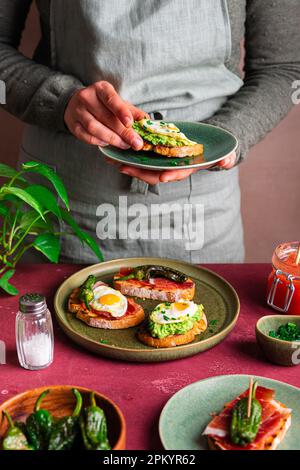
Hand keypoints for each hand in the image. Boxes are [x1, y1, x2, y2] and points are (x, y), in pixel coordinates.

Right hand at [64, 81, 146, 149]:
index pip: (111, 99)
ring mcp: (78, 111)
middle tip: (136, 143)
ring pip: (95, 128)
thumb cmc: (101, 104)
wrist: (76, 104)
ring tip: (124, 145)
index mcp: (100, 89)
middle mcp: (87, 97)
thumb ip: (131, 111)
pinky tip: (108, 144)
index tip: (130, 123)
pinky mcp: (73, 125)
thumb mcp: (117, 102)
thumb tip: (146, 120)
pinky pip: (86, 136)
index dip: (121, 111)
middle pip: (106, 117)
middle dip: (123, 132)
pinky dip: (99, 142)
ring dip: (112, 139)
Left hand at [106, 152, 236, 184]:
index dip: (170, 175)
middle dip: (138, 171)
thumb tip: (226, 161)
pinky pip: (141, 157)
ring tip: (112, 159)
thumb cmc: (215, 153)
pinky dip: (129, 155)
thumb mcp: (223, 155)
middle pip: (153, 173)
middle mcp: (171, 169)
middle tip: (124, 167)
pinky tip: (116, 150)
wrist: (208, 146)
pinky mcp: (156, 156)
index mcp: (185, 170)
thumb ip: (225, 159)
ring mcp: (162, 163)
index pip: (176, 174)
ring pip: (143, 166)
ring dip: (128, 163)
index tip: (163, 176)